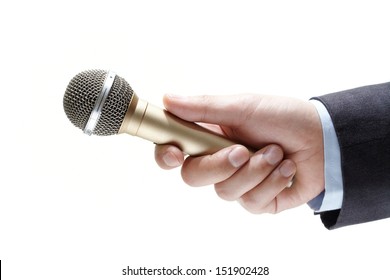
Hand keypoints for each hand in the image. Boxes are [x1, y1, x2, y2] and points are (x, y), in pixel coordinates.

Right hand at [154, 94, 323, 213]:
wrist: (324, 139)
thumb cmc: (283, 117)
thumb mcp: (244, 106)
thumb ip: (205, 108)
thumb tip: (168, 100)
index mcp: (209, 137)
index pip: (174, 151)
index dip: (166, 156)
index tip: (176, 154)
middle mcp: (218, 162)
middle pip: (193, 177)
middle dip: (220, 165)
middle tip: (243, 150)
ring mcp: (237, 183)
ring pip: (225, 191)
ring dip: (256, 170)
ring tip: (277, 152)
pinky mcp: (257, 201)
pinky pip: (251, 202)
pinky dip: (272, 182)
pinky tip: (287, 168)